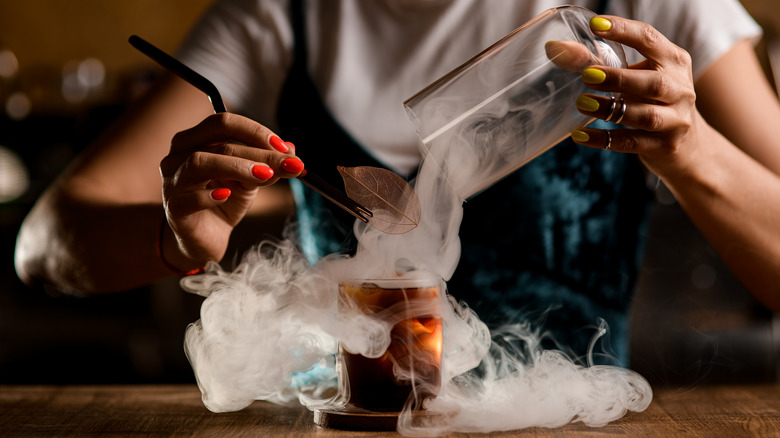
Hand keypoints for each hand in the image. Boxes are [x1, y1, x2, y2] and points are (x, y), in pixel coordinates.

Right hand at [159, 112, 303, 269]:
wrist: (207, 238)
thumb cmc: (226, 201)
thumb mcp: (252, 180)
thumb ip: (268, 165)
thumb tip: (292, 151)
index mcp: (196, 139)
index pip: (224, 122)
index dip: (256, 131)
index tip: (285, 149)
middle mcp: (178, 154)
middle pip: (215, 137)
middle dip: (255, 149)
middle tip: (285, 162)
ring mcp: (173, 181)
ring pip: (199, 162)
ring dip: (236, 166)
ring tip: (265, 176)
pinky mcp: (174, 208)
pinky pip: (189, 197)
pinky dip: (210, 195)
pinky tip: (226, 195)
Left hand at [570, 16, 705, 176]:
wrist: (688, 147)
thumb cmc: (653, 102)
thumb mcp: (636, 77)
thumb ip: (599, 63)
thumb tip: (554, 49)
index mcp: (674, 61)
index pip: (650, 39)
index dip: (623, 30)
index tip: (595, 25)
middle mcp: (680, 89)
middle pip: (653, 82)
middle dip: (619, 78)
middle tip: (587, 75)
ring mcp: (677, 120)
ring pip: (645, 115)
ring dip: (611, 109)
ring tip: (582, 104)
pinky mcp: (666, 147)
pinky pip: (632, 143)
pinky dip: (604, 139)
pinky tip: (580, 135)